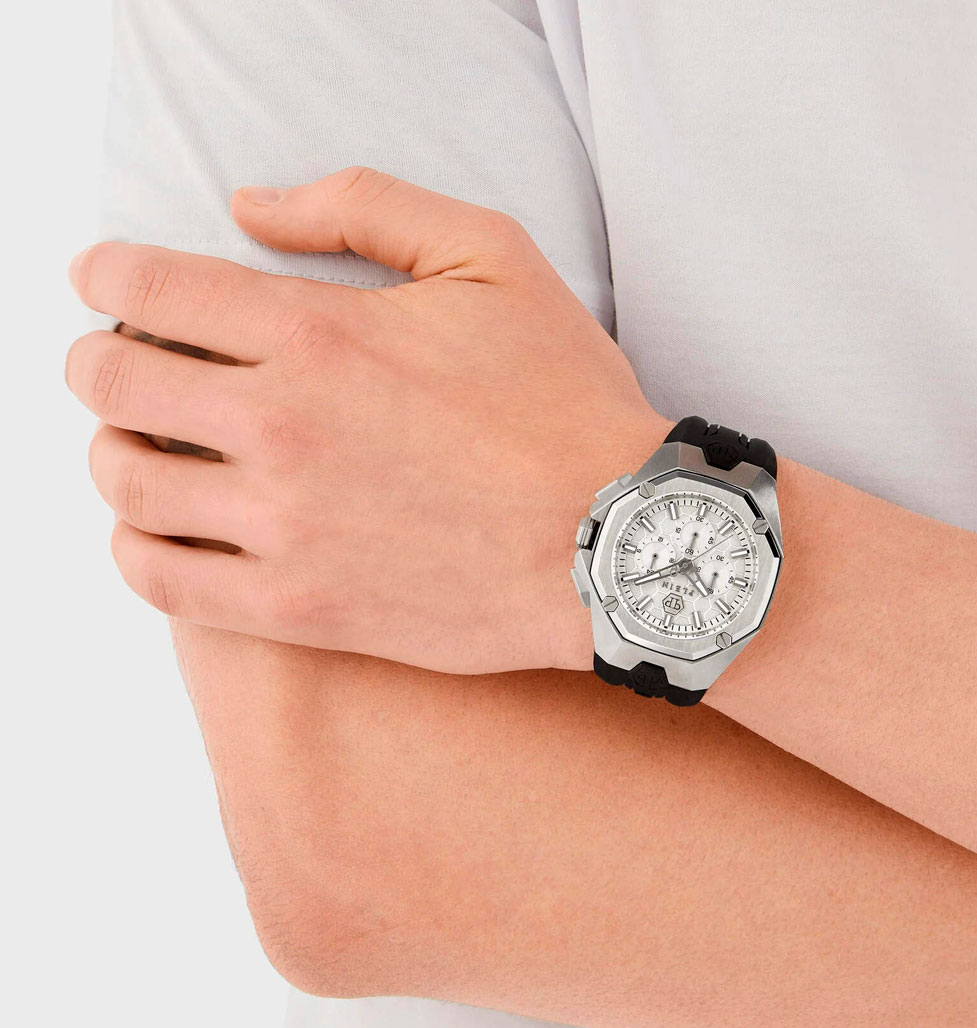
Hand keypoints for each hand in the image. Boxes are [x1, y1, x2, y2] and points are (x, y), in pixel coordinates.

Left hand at [66, 167, 669, 672]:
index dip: (105, 275)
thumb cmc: (562, 401)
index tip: (99, 281)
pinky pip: (162, 581)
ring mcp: (284, 526)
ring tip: (136, 443)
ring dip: (109, 450)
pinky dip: (133, 546)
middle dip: (96, 360)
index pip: (149, 289)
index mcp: (318, 332)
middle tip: (111, 362)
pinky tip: (154, 528)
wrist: (615, 539)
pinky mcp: (299, 608)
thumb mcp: (492, 256)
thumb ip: (363, 206)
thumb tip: (249, 205)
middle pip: (115, 383)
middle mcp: (281, 427)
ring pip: (125, 482)